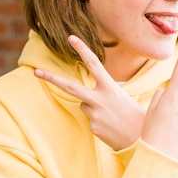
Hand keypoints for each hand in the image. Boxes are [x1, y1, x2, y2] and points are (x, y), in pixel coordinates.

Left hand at [34, 35, 144, 150]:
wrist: (141, 139)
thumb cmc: (134, 113)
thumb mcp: (124, 94)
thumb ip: (108, 87)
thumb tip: (99, 83)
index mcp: (110, 87)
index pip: (94, 63)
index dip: (82, 49)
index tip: (71, 38)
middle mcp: (100, 99)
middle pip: (70, 86)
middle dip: (51, 78)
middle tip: (36, 71)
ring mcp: (94, 113)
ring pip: (83, 104)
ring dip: (93, 107)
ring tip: (111, 115)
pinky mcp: (92, 126)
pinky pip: (89, 118)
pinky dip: (97, 120)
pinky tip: (110, 125)